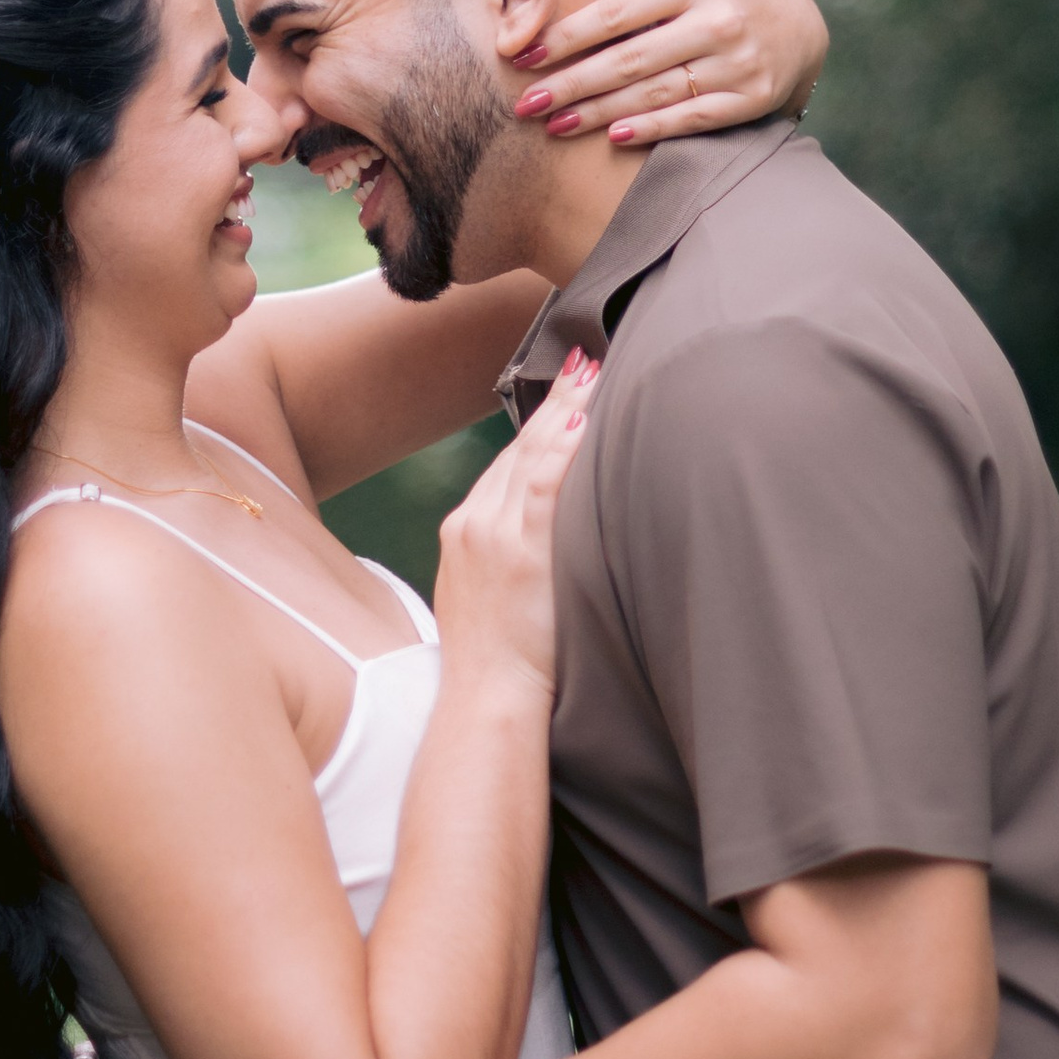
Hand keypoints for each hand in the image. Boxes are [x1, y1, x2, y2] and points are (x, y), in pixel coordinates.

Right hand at [433, 347, 596, 694]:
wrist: (487, 698)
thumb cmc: (498, 660)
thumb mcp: (487, 595)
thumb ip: (509, 554)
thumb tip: (544, 536)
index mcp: (464, 529)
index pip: (506, 464)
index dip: (538, 425)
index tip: (566, 391)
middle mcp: (473, 522)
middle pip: (519, 449)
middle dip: (555, 402)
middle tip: (586, 361)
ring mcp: (494, 533)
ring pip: (534, 456)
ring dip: (567, 410)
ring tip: (595, 373)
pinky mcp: (520, 551)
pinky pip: (546, 484)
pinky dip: (565, 447)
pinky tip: (588, 418)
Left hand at [509, 0, 827, 146]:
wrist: (800, 28)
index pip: (618, 12)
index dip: (569, 35)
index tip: (525, 53)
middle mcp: (717, 22)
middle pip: (629, 60)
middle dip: (572, 84)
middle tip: (525, 103)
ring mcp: (736, 63)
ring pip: (654, 93)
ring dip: (600, 113)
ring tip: (554, 124)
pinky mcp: (750, 99)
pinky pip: (692, 119)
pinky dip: (653, 129)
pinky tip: (613, 138)